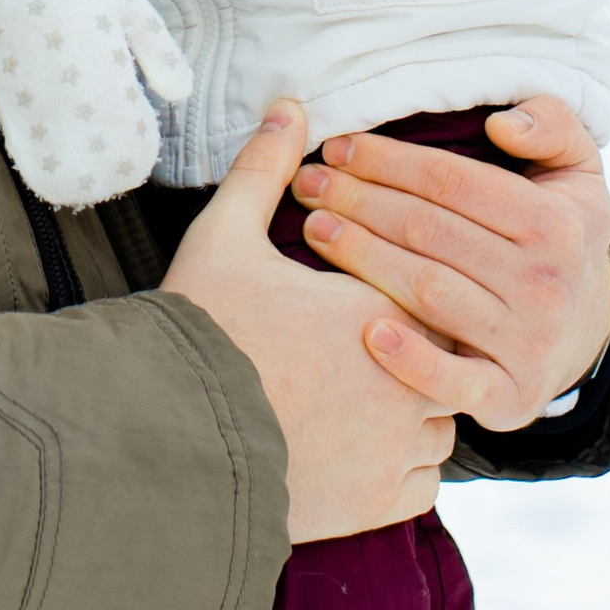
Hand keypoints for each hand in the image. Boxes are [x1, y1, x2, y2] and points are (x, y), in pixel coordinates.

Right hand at [0, 0, 190, 209]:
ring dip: (66, 161)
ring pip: (48, 138)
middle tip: (114, 176)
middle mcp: (60, 70)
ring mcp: (25, 76)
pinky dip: (33, 145)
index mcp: (99, 52)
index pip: (120, 119)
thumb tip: (180, 96)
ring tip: (83, 178)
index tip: (141, 154)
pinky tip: (45, 159)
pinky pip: (16, 123)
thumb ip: (156, 52)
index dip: (132, 146)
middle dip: (100, 163)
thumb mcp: (129, 5)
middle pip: (83, 139)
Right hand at [162, 105, 456, 540]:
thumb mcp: (224, 238)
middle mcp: (406, 379)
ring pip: (439, 422)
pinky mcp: (378, 502)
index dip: (398, 289)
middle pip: (441, 355)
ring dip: (416, 410)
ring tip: (370, 398)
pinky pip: (421, 483)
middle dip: (416, 351)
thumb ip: (264, 171)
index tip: (361, 297)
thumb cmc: (200, 333)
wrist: (168, 438)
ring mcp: (396, 446)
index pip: (426, 288)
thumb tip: (289, 107)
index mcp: (379, 308)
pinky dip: (402, 469)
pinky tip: (368, 450)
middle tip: (371, 348)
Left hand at [284, 95, 609, 433]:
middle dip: (359, 201)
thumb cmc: (558, 236)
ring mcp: (528, 344)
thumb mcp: (576, 171)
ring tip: (313, 229)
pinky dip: (410, 360)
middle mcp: (546, 285)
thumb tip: (502, 124)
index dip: (389, 160)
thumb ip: (552, 126)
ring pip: (427, 291)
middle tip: (308, 184)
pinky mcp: (510, 396)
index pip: (454, 181)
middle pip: (430, 232)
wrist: (584, 333)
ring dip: (362, 258)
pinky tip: (367, 331)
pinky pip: (453, 379)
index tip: (338, 145)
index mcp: (556, 224)